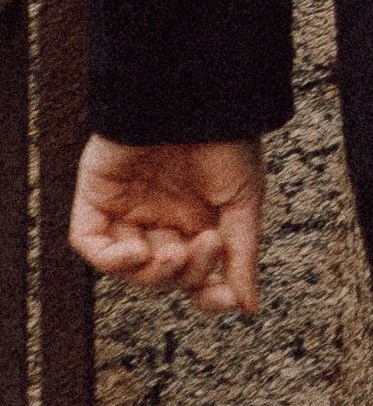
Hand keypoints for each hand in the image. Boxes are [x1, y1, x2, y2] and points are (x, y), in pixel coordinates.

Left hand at [71, 136, 262, 315]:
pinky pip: (91, 243)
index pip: (193, 275)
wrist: (196, 96)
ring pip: (128, 267)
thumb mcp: (244, 200)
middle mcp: (160, 219)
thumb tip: (248, 309)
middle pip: (164, 274)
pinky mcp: (96, 198)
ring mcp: (126, 209)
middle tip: (205, 244)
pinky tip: (137, 250)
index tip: (224, 296)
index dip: (206, 292)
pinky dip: (110, 258)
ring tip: (171, 251)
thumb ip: (242, 256)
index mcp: (196, 220)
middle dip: (185, 272)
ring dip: (150, 272)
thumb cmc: (226, 139)